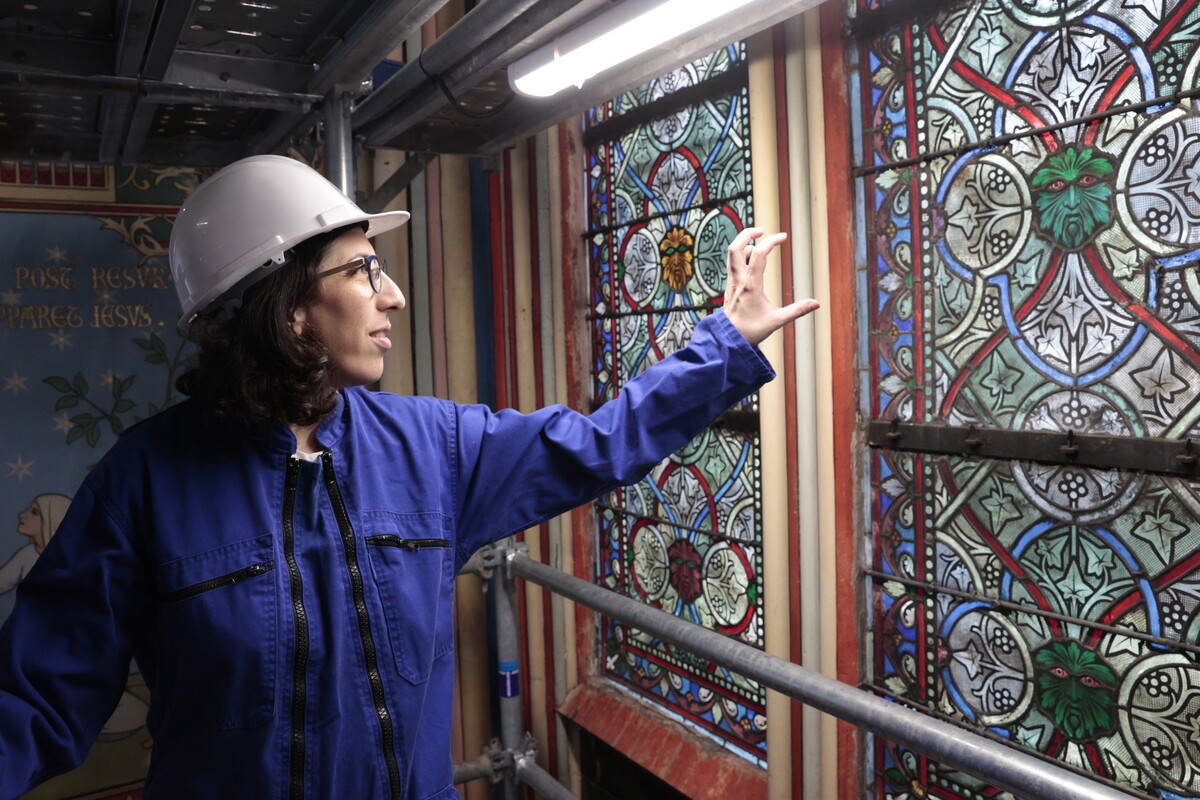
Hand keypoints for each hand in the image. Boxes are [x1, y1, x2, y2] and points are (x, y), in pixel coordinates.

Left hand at [723, 228, 819, 345]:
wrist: (729, 340)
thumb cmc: (751, 331)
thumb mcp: (777, 321)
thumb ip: (797, 310)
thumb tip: (817, 304)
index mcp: (750, 285)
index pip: (759, 254)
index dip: (771, 241)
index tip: (783, 237)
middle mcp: (738, 280)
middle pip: (736, 247)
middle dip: (748, 233)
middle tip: (763, 230)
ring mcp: (732, 282)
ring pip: (731, 254)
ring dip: (743, 242)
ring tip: (758, 241)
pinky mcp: (729, 286)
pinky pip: (732, 263)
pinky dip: (740, 254)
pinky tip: (750, 257)